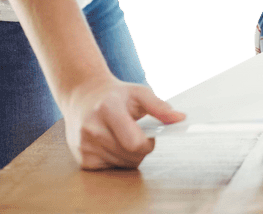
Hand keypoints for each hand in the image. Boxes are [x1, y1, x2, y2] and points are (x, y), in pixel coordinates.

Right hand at [62, 73, 183, 169]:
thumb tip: (180, 118)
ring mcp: (84, 145)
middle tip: (138, 135)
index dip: (148, 144)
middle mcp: (92, 129)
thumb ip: (160, 107)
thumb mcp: (139, 93)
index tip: (150, 135)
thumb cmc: (117, 95)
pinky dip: (117, 161)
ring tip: (125, 137)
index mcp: (108, 109)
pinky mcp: (82, 158)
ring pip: (121, 165)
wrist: (83, 96)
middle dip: (141, 150)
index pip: (134, 142)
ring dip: (130, 156)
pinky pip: (109, 170)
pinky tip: (113, 145)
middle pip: (129, 156)